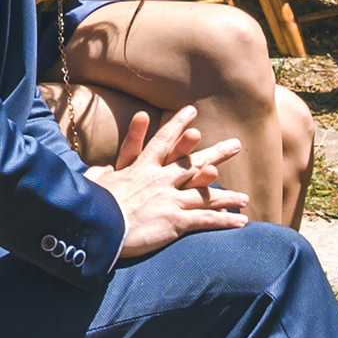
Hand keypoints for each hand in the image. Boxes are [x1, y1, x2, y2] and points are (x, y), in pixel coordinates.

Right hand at [93, 105, 247, 259]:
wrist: (98, 225)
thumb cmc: (91, 203)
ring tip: (245, 198)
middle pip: (194, 164)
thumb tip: (102, 169)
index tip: (191, 111)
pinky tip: (241, 222)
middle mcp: (160, 179)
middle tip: (235, 145)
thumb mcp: (94, 183)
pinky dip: (225, 220)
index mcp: (140, 168)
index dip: (178, 125)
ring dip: (227, 196)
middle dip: (217, 154)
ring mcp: (170, 199)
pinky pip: (206, 220)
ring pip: (205, 195)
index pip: (163, 140)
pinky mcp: (175, 220)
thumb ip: (101, 174)